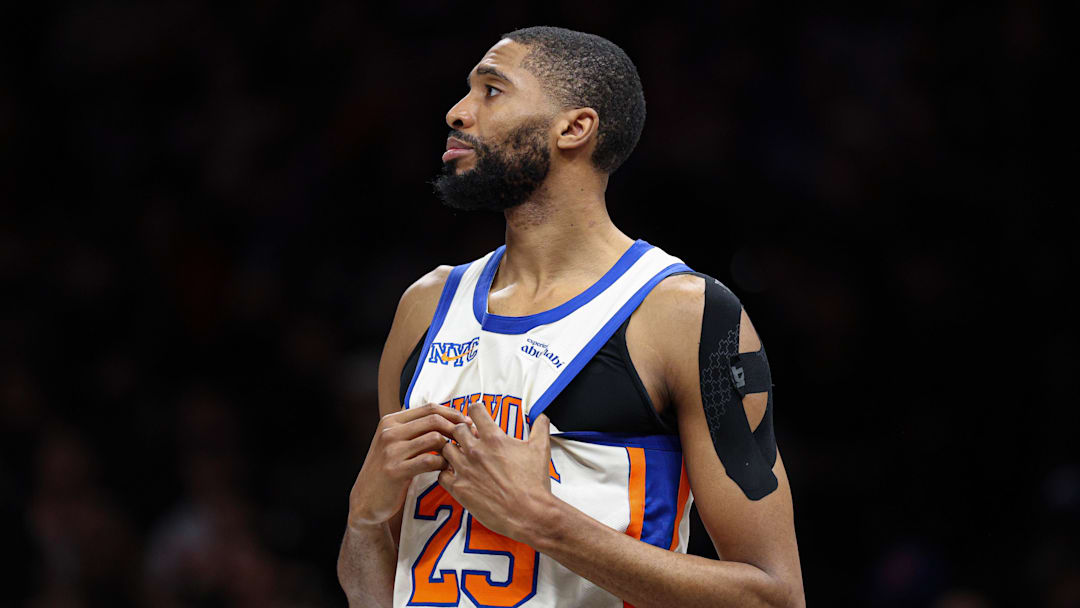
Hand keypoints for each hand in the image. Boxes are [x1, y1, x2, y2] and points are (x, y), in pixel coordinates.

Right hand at [348, 403, 471, 528]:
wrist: (366, 500)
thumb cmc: (388, 469)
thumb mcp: (395, 443)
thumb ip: (415, 429)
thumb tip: (449, 418)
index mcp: (391, 421)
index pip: (429, 408)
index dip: (452, 413)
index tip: (467, 423)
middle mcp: (389, 432)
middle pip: (434, 419)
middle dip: (457, 427)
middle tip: (470, 438)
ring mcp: (391, 451)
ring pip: (434, 438)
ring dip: (451, 447)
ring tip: (458, 456)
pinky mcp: (395, 471)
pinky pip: (429, 461)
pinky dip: (443, 464)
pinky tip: (446, 469)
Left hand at [439, 404, 553, 542]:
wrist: (529, 513)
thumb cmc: (534, 483)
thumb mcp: (541, 449)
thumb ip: (540, 428)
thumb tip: (543, 417)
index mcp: (494, 438)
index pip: (474, 411)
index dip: (476, 411)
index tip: (477, 415)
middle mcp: (475, 451)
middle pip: (456, 429)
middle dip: (463, 431)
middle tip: (470, 439)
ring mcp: (465, 469)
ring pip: (445, 449)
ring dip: (453, 450)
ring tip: (462, 457)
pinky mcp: (459, 488)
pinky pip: (441, 474)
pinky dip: (446, 472)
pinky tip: (456, 475)